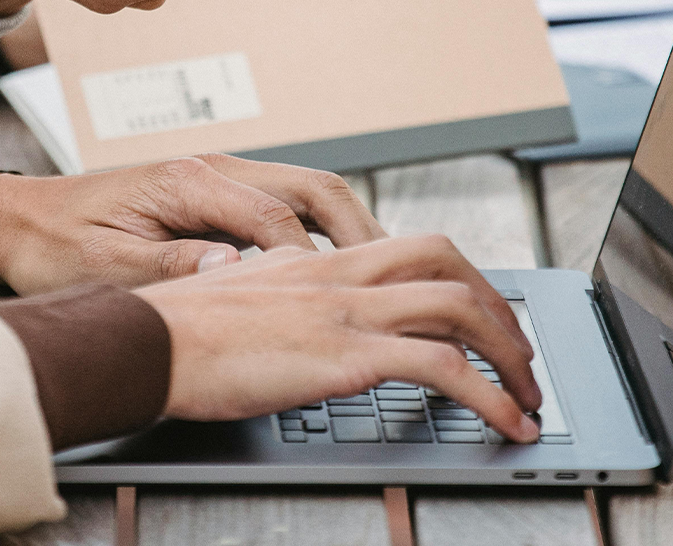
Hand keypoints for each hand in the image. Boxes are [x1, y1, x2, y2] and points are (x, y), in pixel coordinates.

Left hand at [0, 154, 384, 294]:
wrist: (14, 222)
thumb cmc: (52, 244)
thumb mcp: (105, 266)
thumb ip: (173, 267)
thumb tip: (235, 272)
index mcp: (189, 181)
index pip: (277, 215)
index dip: (312, 260)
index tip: (337, 298)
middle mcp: (211, 170)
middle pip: (314, 187)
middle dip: (360, 231)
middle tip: (393, 278)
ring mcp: (215, 178)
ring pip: (306, 191)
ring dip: (346, 229)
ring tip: (376, 275)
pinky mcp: (211, 195)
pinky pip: (284, 206)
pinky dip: (317, 234)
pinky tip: (327, 270)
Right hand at [135, 235, 543, 442]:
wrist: (144, 342)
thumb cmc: (177, 329)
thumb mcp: (240, 294)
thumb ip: (280, 294)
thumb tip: (296, 311)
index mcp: (318, 262)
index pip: (412, 248)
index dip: (460, 279)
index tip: (480, 314)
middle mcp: (341, 276)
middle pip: (450, 264)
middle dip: (499, 308)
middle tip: (519, 353)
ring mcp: (347, 312)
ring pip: (460, 309)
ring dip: (510, 355)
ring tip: (528, 398)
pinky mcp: (345, 357)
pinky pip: (443, 368)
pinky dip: (490, 396)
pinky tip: (505, 424)